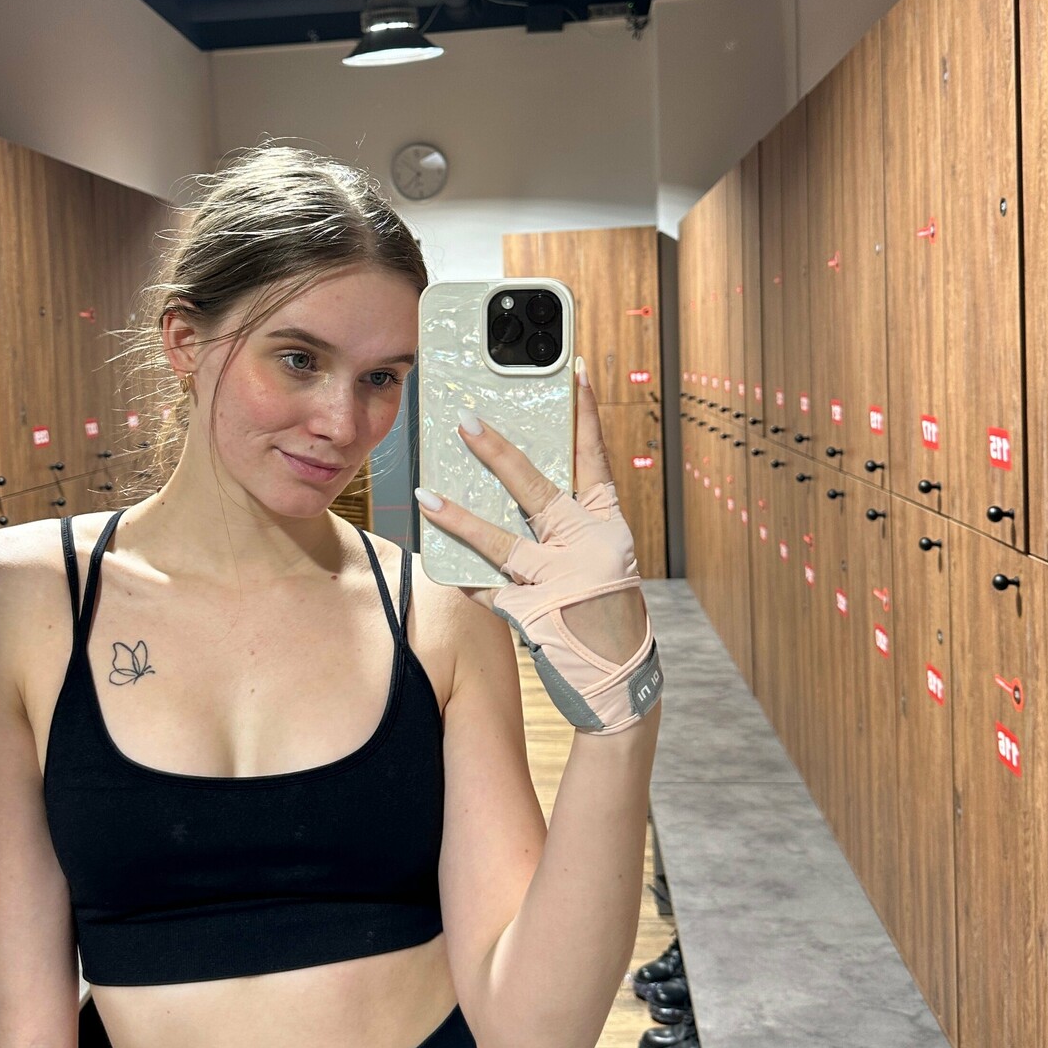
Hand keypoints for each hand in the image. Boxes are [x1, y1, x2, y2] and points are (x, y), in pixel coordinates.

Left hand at [415, 356, 650, 668]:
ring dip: (461, 519)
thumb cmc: (607, 609)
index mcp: (606, 525)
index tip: (577, 370)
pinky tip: (436, 560)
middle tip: (467, 422)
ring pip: (502, 542)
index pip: (594, 458)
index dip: (586, 413)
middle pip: (537, 491)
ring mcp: (559, 581)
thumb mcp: (601, 557)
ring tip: (427, 496)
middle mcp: (585, 547)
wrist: (620, 677)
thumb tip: (515, 487)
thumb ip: (567, 523)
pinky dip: (463, 577)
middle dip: (499, 456)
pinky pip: (487, 590)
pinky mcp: (534, 614)